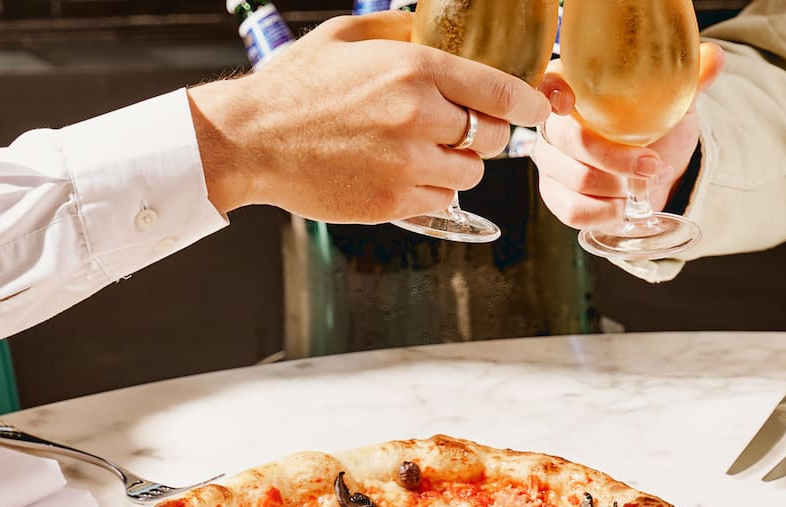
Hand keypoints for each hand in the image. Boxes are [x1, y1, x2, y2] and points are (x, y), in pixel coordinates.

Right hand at [188, 14, 550, 221]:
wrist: (249, 139)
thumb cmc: (295, 85)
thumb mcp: (347, 36)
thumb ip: (401, 29)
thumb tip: (437, 25)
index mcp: (413, 70)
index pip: (500, 92)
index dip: (528, 103)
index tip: (537, 106)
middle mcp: (418, 118)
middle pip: (492, 137)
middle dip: (484, 132)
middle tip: (459, 127)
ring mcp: (407, 165)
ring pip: (471, 172)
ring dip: (457, 163)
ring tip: (420, 150)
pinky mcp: (394, 203)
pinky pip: (442, 199)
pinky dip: (432, 188)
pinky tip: (400, 172)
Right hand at [532, 44, 725, 230]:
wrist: (656, 172)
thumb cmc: (655, 129)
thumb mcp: (673, 103)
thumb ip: (688, 79)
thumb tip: (715, 57)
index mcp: (575, 88)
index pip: (549, 84)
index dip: (554, 92)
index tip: (571, 102)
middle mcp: (555, 123)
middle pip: (570, 140)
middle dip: (616, 158)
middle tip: (651, 164)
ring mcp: (551, 161)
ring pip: (574, 179)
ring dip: (617, 188)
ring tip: (641, 185)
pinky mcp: (555, 195)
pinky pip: (572, 210)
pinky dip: (604, 213)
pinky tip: (622, 206)